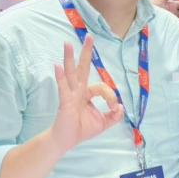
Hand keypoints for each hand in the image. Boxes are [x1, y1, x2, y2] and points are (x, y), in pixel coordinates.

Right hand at [49, 36, 124, 151]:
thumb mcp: (103, 123)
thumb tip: (121, 107)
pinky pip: (63, 87)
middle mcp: (78, 91)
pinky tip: (57, 66)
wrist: (65, 141)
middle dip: (86, 52)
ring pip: (71, 73)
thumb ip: (114, 116)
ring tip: (67, 44)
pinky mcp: (64, 101)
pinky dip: (60, 77)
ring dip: (69, 58)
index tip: (114, 107)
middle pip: (82, 68)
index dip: (111, 96)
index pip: (102, 87)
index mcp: (87, 93)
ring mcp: (70, 94)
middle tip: (89, 37)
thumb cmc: (81, 130)